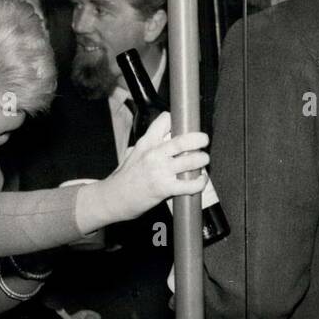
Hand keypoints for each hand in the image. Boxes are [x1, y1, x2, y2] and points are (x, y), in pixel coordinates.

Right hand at [75, 113, 208, 232]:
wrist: (113, 198)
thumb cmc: (125, 177)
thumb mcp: (133, 153)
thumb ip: (149, 145)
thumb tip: (164, 138)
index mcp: (147, 142)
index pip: (165, 120)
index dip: (178, 120)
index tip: (185, 125)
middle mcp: (154, 154)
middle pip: (183, 140)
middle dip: (199, 139)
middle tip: (204, 140)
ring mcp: (160, 171)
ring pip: (190, 161)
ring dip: (202, 160)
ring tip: (203, 161)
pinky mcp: (164, 188)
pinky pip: (189, 185)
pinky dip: (199, 182)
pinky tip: (201, 180)